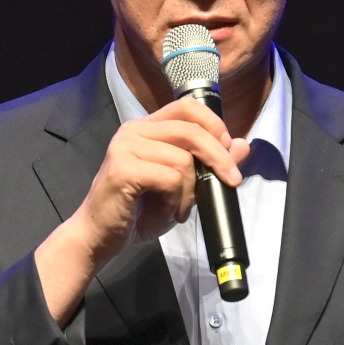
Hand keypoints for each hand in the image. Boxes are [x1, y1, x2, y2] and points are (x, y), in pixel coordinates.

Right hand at [35, 97, 248, 322]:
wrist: (101, 237)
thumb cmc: (138, 213)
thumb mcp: (183, 187)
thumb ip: (209, 164)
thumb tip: (242, 145)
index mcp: (147, 128)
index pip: (187, 107)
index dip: (214, 124)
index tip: (229, 149)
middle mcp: (134, 131)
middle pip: (191, 130)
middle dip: (219, 157)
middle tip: (231, 180)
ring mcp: (126, 147)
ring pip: (183, 159)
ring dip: (190, 191)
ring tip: (178, 210)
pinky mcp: (123, 169)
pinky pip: (170, 178)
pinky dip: (177, 200)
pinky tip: (167, 213)